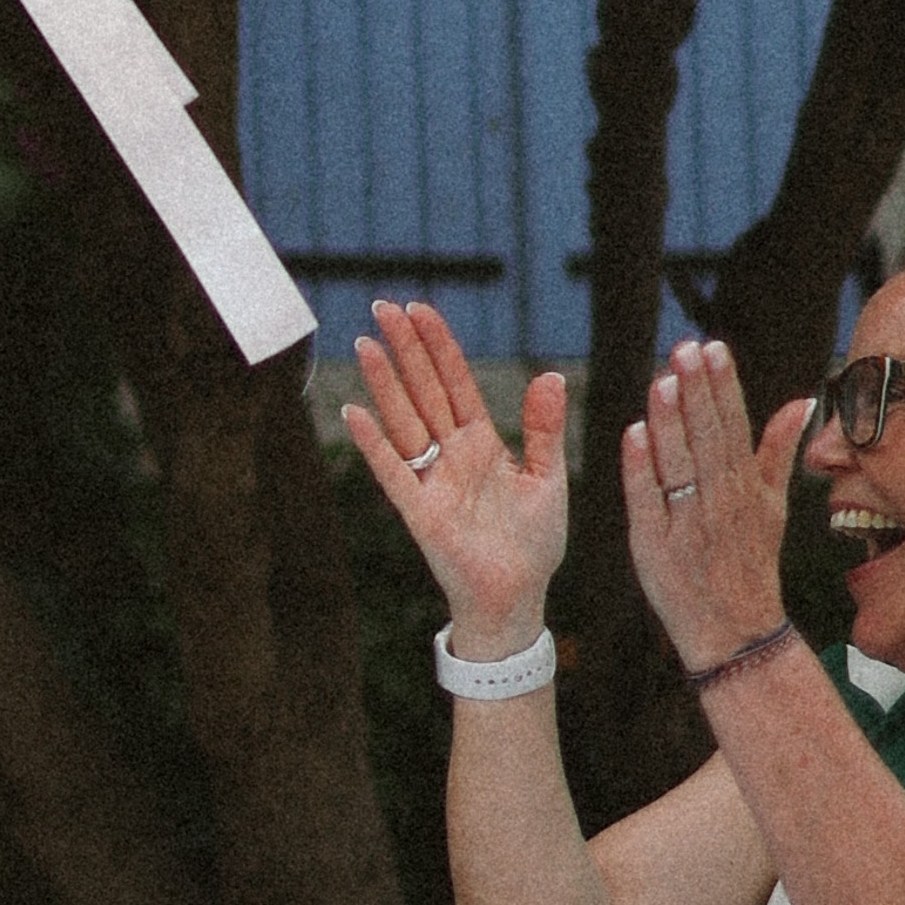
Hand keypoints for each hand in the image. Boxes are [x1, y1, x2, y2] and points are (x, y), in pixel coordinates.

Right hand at [343, 298, 568, 639]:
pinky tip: (354, 412)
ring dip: (385, 383)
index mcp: (482, 443)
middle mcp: (451, 454)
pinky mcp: (420, 511)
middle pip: (424, 390)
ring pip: (405, 420)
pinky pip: (393, 472)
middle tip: (382, 307)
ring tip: (366, 344)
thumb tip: (550, 375)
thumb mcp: (548, 478)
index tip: (421, 309)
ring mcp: (432, 480)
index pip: (456, 382)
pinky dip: (373, 444)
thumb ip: (543, 428)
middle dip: (405, 349)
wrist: (518, 598)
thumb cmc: (532, 543)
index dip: (439, 346)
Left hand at [617, 331, 805, 678]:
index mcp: (746, 488)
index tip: (714, 347)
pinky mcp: (655, 545)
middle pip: (708, 438)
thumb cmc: (749, 561)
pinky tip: (633, 434)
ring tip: (662, 380)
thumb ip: (778, 451)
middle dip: (698, 392)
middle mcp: (720, 502)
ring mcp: (688, 523)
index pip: (733, 427)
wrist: (735, 630)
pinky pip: (648, 501)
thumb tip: (801, 402)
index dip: (723, 386)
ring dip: (670, 421)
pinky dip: (641, 469)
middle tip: (685, 348)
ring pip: (678, 464)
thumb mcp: (772, 506)